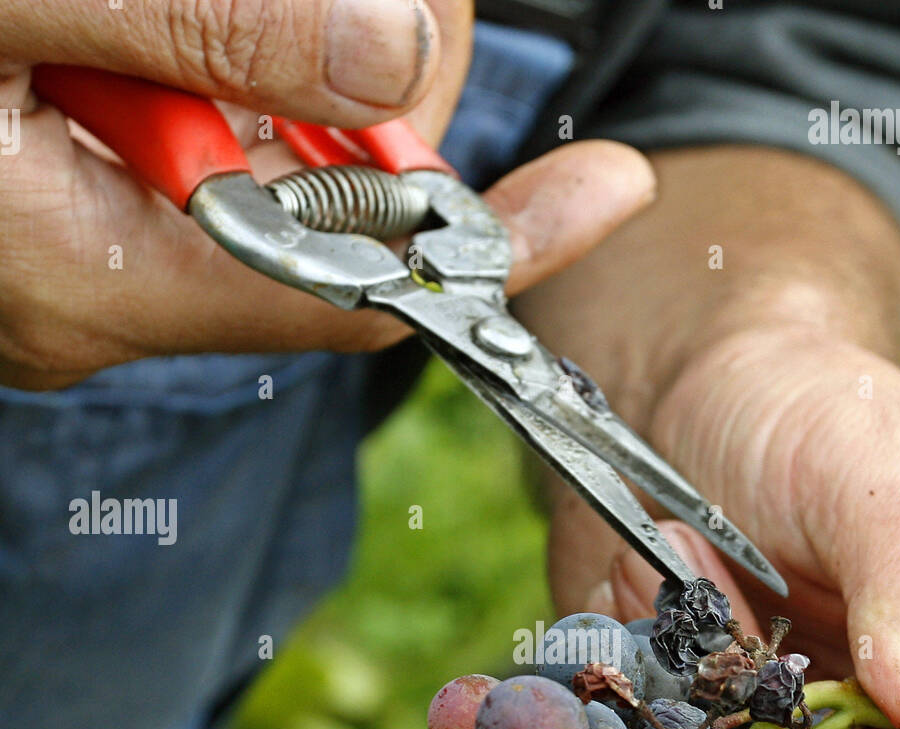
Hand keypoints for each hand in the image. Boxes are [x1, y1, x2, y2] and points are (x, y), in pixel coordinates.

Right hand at [0, 0, 653, 387]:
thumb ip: (193, 20)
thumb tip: (392, 47)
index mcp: (88, 274)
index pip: (351, 288)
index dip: (487, 238)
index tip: (603, 187)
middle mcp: (97, 287)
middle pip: (319, 209)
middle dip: (377, 85)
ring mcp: (76, 245)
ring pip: (260, 158)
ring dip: (289, 48)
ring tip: (254, 3)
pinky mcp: (54, 188)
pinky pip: (194, 135)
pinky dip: (222, 52)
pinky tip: (184, 22)